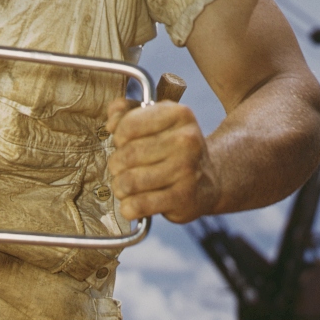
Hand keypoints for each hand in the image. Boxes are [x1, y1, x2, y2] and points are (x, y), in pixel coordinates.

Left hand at [104, 98, 221, 222]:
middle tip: (122, 169)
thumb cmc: (172, 149)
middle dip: (116, 165)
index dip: (118, 137)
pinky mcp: (183, 198)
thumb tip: (111, 123)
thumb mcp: (155, 121)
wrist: (208, 181)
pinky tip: (133, 204)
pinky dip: (129, 207)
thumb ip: (126, 112)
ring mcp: (187, 170)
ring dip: (120, 187)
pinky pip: (138, 205)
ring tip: (127, 186)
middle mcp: (187, 141)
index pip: (129, 125)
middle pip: (127, 155)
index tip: (124, 143)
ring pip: (129, 182)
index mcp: (179, 115)